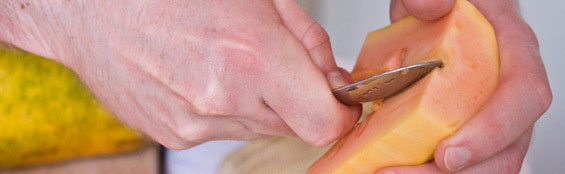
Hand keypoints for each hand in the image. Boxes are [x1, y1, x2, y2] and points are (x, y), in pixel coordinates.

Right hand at [0, 0, 360, 148]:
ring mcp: (193, 123)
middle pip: (292, 124)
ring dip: (256, 100)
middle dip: (294, 97)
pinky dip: (223, 107)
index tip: (341, 101)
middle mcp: (221, 98)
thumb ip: (307, 39)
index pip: (324, 121)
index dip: (341, 113)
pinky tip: (197, 74)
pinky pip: (221, 130)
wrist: (90, 7)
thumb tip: (333, 76)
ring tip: (223, 60)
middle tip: (269, 61)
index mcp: (250, 55)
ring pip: (257, 126)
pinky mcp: (172, 134)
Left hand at [379, 0, 551, 172]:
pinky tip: (394, 170)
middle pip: (508, 146)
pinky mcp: (466, 127)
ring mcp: (490, 113)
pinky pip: (461, 161)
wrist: (440, 12)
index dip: (493, 130)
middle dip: (462, 171)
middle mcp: (507, 88)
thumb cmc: (449, 4)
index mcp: (512, 49)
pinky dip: (429, 173)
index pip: (523, 95)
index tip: (449, 154)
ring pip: (487, 163)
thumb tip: (431, 6)